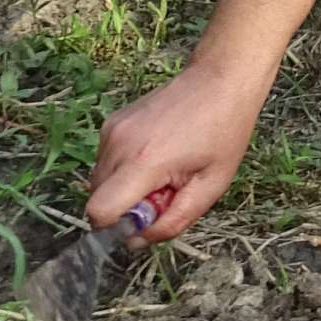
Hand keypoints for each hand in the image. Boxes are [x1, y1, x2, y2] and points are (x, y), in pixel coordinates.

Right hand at [87, 63, 264, 245]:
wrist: (220, 80)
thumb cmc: (223, 131)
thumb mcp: (211, 186)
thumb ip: (173, 221)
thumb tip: (136, 240)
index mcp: (143, 163)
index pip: (99, 211)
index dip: (116, 226)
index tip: (145, 218)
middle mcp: (118, 145)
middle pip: (97, 199)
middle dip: (126, 208)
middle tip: (165, 190)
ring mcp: (111, 131)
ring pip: (100, 181)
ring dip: (125, 187)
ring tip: (164, 170)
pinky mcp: (111, 123)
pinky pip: (106, 160)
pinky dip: (124, 168)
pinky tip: (157, 153)